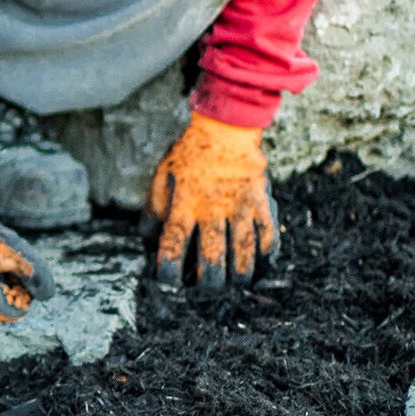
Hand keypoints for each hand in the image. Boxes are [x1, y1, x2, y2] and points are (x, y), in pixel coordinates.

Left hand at [145, 112, 277, 287]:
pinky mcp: (261, 202)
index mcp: (184, 206)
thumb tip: (146, 239)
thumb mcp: (161, 177)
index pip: (173, 248)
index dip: (168, 272)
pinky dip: (266, 255)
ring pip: (244, 254)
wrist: (226, 127)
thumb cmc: (188, 153)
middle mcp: (212, 211)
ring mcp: (240, 208)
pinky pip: (268, 235)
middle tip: (207, 289)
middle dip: (209, 282)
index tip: (167, 282)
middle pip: (213, 259)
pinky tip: (262, 265)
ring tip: (236, 284)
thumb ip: (153, 209)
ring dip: (240, 275)